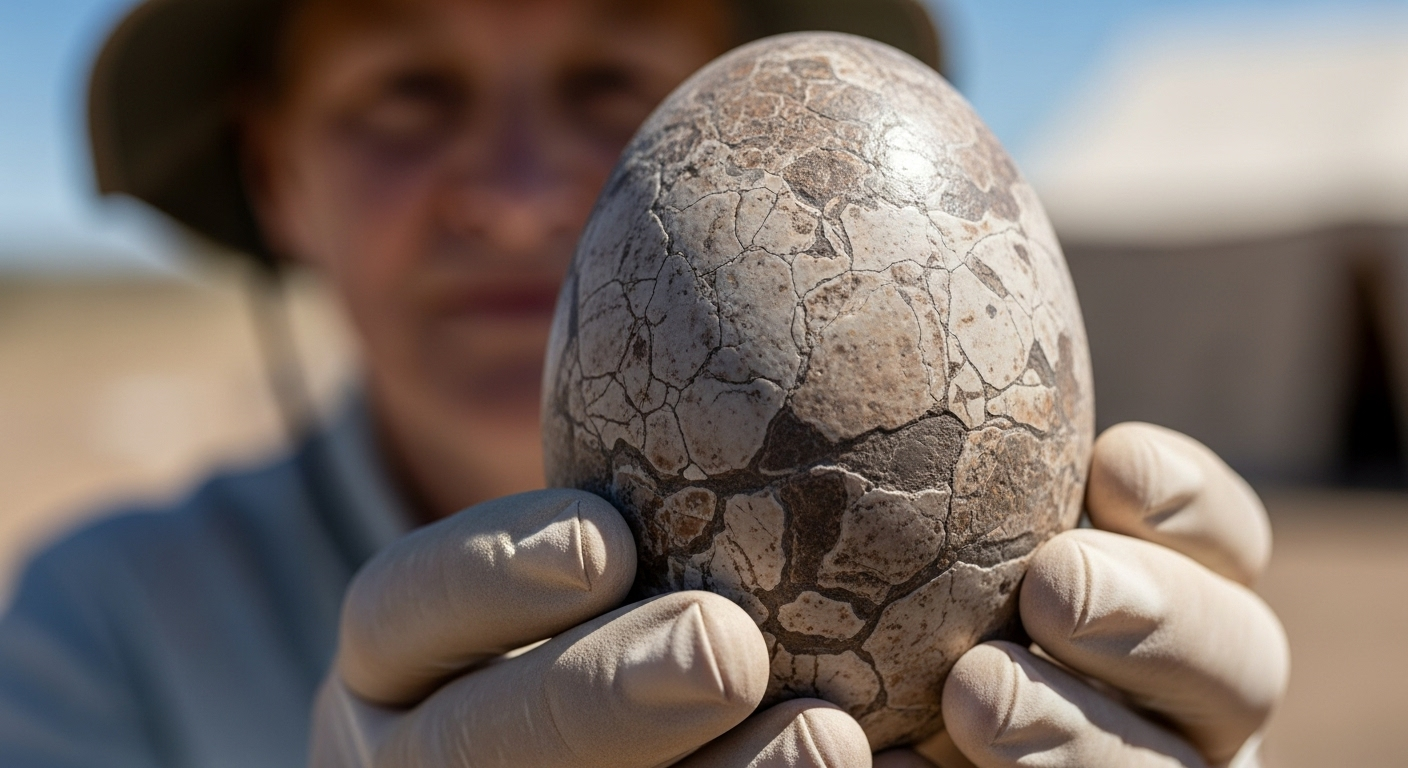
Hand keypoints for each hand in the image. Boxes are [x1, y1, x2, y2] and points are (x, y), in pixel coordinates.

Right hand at [309, 489, 871, 766]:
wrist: (660, 728)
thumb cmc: (654, 590)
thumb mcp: (613, 522)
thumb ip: (649, 442)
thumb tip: (706, 227)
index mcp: (402, 664)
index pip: (400, 612)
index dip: (483, 575)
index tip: (607, 537)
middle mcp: (417, 757)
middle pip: (464, 750)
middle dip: (589, 702)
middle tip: (726, 648)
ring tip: (833, 744)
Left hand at [901, 423, 1288, 767]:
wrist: (896, 726)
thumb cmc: (904, 597)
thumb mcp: (946, 539)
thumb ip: (968, 492)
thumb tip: (928, 383)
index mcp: (1182, 605)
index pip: (1228, 543)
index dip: (1192, 503)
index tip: (1111, 464)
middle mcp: (1194, 705)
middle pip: (1238, 666)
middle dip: (1158, 618)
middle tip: (1054, 585)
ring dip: (1072, 734)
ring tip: (970, 693)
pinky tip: (892, 764)